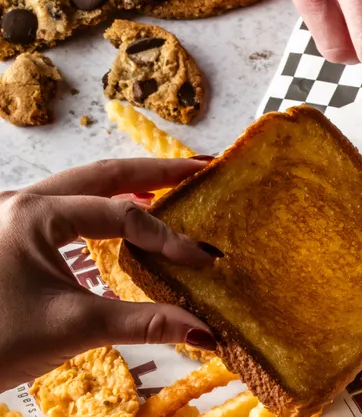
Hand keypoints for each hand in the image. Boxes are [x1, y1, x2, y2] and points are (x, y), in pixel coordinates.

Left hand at [0, 158, 217, 388]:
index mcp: (35, 214)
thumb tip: (202, 330)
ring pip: (80, 188)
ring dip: (126, 186)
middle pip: (102, 175)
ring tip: (170, 184)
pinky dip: (100, 207)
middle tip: (201, 169)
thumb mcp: (75, 327)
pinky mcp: (6, 237)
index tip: (203, 261)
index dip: (168, 238)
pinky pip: (63, 208)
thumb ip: (145, 322)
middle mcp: (21, 203)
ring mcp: (9, 217)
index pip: (122, 215)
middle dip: (155, 173)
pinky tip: (122, 217)